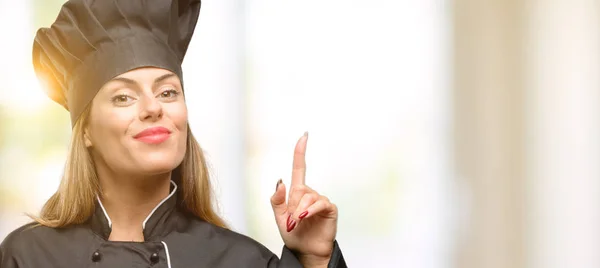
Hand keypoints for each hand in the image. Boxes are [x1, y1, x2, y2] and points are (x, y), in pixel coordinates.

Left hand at [270, 132, 337, 266]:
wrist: (305, 251)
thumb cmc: (294, 235)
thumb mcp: (278, 218)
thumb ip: (276, 200)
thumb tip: (280, 181)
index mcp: (296, 193)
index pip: (299, 168)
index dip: (300, 152)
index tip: (304, 136)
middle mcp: (309, 193)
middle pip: (298, 189)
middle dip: (292, 206)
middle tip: (291, 221)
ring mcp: (320, 200)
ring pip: (307, 197)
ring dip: (299, 211)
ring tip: (297, 223)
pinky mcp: (329, 208)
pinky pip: (319, 203)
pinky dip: (310, 210)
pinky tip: (306, 217)